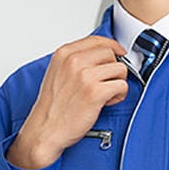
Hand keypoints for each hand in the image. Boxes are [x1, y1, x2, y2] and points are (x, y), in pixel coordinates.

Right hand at [6, 35, 129, 169]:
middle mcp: (74, 61)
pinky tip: (108, 102)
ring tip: (106, 94)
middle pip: (111, 53)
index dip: (112, 47)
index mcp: (64, 54)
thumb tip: (100, 55)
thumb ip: (76, 61)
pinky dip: (119, 95)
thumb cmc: (53, 106)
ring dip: (118, 82)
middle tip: (106, 83)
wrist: (46, 129)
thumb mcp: (58, 73)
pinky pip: (122, 86)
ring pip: (120, 68)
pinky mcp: (95, 92)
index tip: (118, 53)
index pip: (97, 40)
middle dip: (113, 68)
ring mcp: (85, 76)